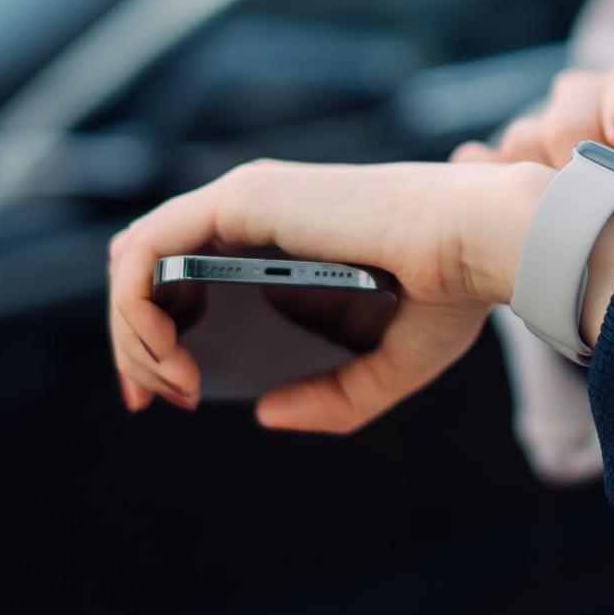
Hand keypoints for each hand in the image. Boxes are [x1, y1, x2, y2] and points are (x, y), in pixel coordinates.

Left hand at [108, 159, 551, 431]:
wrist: (481, 243)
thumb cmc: (455, 292)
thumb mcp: (388, 366)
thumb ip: (330, 399)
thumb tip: (264, 414)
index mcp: (287, 237)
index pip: (189, 270)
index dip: (163, 333)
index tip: (179, 394)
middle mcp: (256, 211)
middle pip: (150, 270)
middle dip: (135, 343)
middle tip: (158, 401)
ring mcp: (244, 200)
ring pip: (137, 260)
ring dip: (133, 333)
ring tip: (170, 386)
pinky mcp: (240, 200)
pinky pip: (147, 253)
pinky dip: (138, 310)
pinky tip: (170, 358)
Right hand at [453, 56, 613, 193]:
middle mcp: (589, 102)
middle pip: (570, 105)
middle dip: (576, 143)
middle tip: (585, 185)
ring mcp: (542, 130)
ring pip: (523, 136)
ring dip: (537, 172)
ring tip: (557, 210)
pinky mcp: (504, 163)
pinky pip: (479, 162)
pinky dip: (482, 177)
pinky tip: (492, 198)